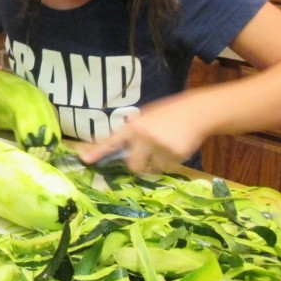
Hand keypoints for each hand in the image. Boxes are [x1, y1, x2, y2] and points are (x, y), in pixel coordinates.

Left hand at [81, 93, 208, 173]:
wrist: (196, 112)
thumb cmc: (168, 115)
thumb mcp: (146, 118)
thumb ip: (133, 133)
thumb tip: (116, 149)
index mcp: (134, 126)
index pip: (111, 141)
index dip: (97, 151)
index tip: (84, 159)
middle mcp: (144, 136)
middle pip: (133, 165)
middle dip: (138, 165)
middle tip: (147, 156)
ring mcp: (159, 145)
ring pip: (153, 168)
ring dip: (158, 162)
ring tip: (166, 145)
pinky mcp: (175, 154)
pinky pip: (168, 167)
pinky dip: (172, 161)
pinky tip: (177, 145)